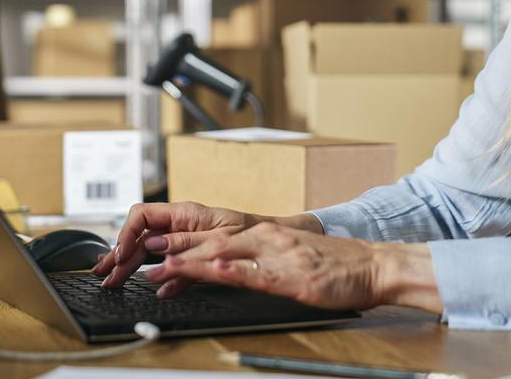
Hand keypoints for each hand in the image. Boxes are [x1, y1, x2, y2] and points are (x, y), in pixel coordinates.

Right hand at [91, 201, 254, 290]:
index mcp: (183, 213)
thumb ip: (186, 242)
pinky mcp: (188, 257)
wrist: (266, 239)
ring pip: (147, 252)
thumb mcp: (218, 234)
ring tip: (111, 281)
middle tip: (106, 277)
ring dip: (128, 267)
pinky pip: (167, 266)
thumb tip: (155, 247)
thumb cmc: (246, 229)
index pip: (142, 215)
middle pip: (139, 238)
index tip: (120, 255)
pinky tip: (149, 287)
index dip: (127, 233)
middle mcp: (178, 225)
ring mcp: (181, 241)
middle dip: (119, 256)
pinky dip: (157, 277)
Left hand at [147, 221, 442, 313]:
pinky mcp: (291, 276)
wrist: (373, 265)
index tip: (149, 246)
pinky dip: (229, 271)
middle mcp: (267, 238)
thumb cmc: (335, 266)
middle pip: (210, 241)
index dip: (179, 242)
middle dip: (172, 248)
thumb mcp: (292, 257)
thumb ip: (261, 259)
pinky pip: (255, 273)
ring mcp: (278, 255)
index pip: (213, 237)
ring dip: (189, 260)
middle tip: (138, 254)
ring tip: (159, 266)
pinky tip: (211, 271)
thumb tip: (227, 270)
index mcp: (265, 234)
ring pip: (225, 254)